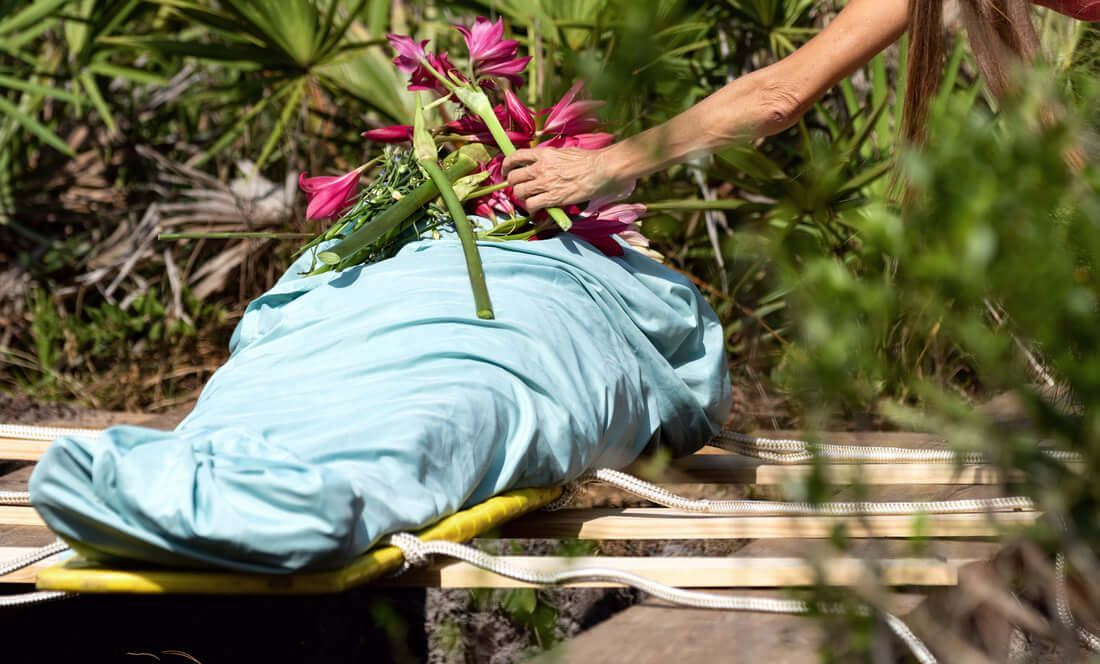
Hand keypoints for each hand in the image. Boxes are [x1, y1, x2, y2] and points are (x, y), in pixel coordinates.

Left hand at [501, 147, 625, 212]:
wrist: (600, 170)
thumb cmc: (588, 161)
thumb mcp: (564, 152)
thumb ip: (549, 158)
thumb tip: (542, 162)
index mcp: (543, 154)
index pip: (515, 157)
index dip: (507, 165)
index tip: (507, 171)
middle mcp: (540, 168)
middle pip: (514, 177)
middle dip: (513, 184)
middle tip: (519, 188)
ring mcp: (545, 183)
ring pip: (519, 192)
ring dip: (522, 197)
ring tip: (529, 199)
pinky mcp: (552, 198)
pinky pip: (531, 205)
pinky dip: (531, 209)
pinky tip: (536, 209)